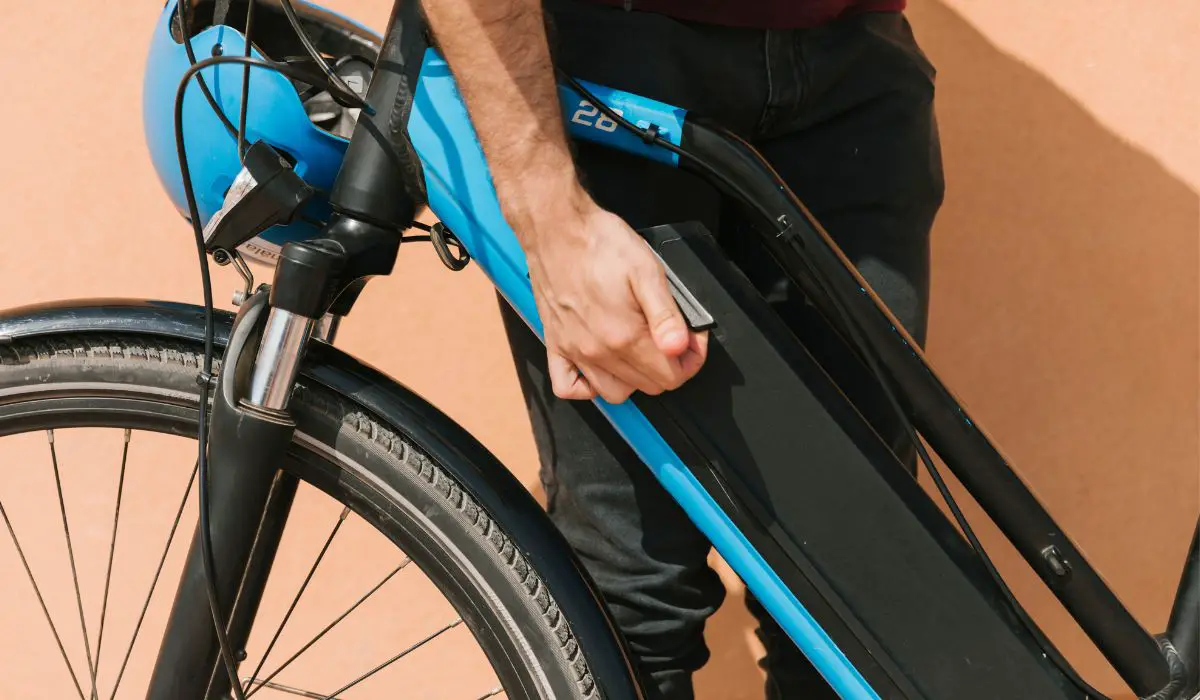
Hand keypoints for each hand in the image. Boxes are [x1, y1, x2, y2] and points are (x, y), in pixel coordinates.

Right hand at [516, 187, 708, 402]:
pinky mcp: (555, 344)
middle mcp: (598, 350)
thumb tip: (680, 347)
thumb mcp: (647, 270)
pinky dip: (587, 387)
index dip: (692, 359)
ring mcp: (574, 351)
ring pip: (615, 393)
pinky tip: (601, 368)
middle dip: (670, 366)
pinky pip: (568, 386)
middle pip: (649, 386)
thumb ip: (666, 314)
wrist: (556, 228)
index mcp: (624, 335)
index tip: (692, 339)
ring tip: (643, 351)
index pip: (672, 375)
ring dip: (636, 380)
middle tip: (672, 337)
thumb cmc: (599, 243)